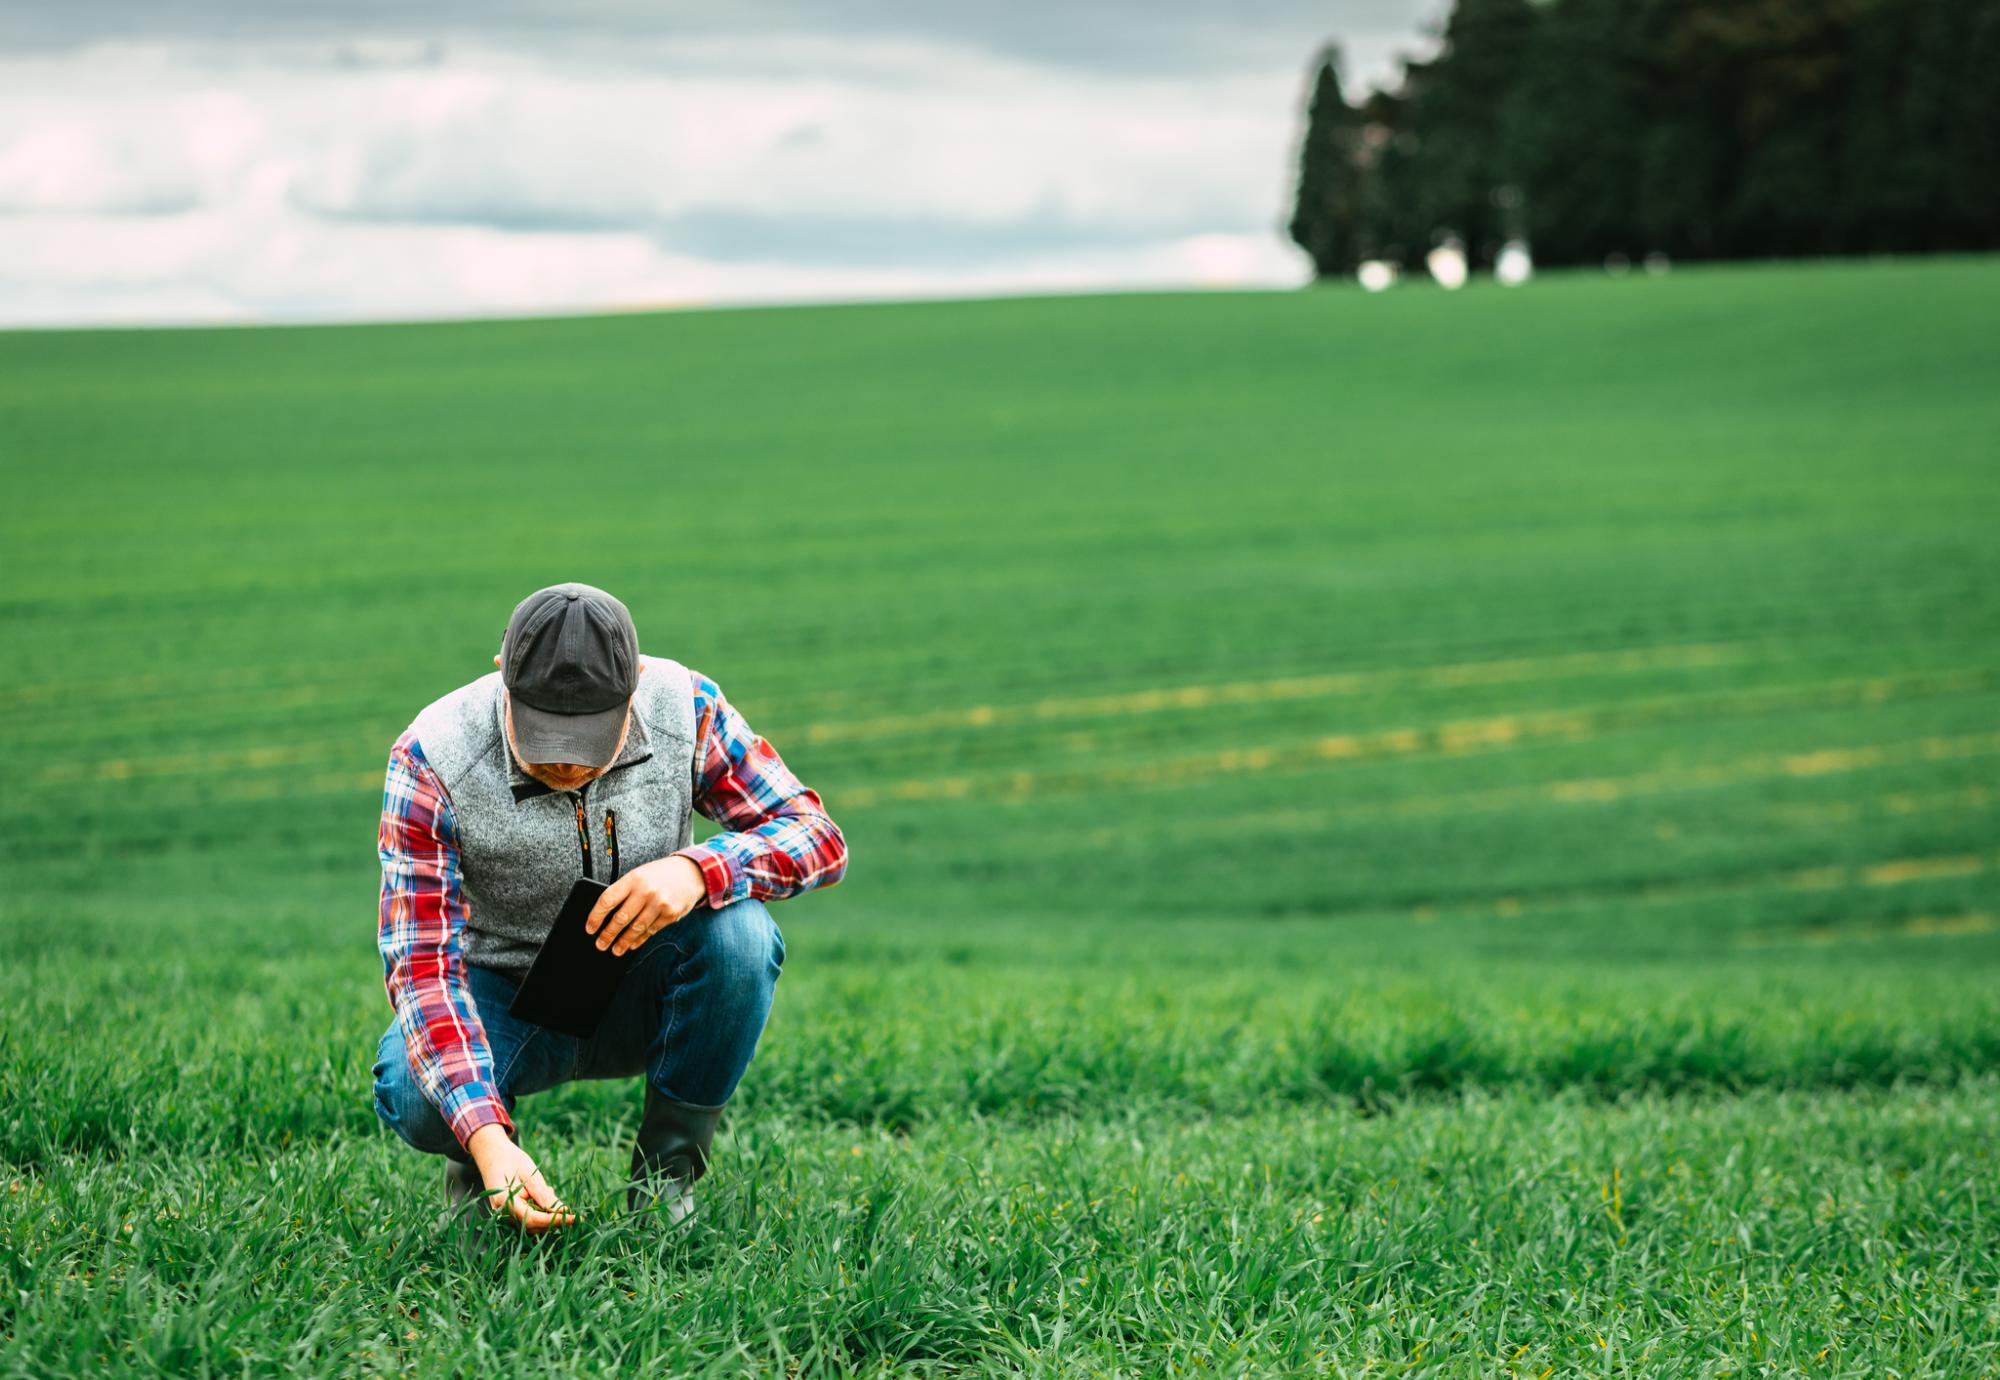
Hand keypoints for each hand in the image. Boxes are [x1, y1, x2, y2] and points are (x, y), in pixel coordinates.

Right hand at [466, 1124, 574, 1231]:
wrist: (492, 1155)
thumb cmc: (511, 1160)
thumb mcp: (530, 1173)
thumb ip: (542, 1194)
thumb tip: (561, 1211)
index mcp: (504, 1201)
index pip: (533, 1219)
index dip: (554, 1220)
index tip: (573, 1218)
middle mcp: (502, 1213)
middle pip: (533, 1226)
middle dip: (554, 1221)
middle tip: (573, 1212)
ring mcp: (504, 1215)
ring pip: (531, 1225)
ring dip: (548, 1216)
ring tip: (549, 1191)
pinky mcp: (509, 1214)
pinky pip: (528, 1219)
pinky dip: (541, 1211)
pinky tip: (543, 1194)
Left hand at [587, 855, 705, 955]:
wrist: (691, 872)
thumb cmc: (659, 875)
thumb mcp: (639, 875)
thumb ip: (624, 891)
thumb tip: (605, 916)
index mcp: (633, 879)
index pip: (608, 900)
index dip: (596, 916)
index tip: (590, 928)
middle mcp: (646, 891)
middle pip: (621, 918)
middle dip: (608, 934)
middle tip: (600, 944)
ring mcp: (660, 904)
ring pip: (636, 928)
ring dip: (623, 942)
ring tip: (615, 950)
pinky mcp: (671, 914)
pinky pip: (651, 931)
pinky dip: (640, 940)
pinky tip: (632, 945)